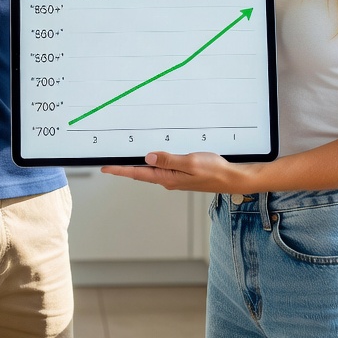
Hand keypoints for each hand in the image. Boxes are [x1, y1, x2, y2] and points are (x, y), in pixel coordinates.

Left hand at [102, 151, 247, 193]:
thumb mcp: (190, 162)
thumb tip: (148, 157)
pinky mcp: (181, 174)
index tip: (105, 168)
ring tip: (124, 161)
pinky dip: (152, 162)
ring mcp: (174, 178)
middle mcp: (168, 180)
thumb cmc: (214, 171)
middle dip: (125, 168)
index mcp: (168, 178)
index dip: (120, 170)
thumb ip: (168, 159)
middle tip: (110, 163)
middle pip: (141, 173)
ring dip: (137, 165)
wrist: (231, 178)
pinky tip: (150, 158)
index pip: (138, 173)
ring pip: (151, 170)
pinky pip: (162, 168)